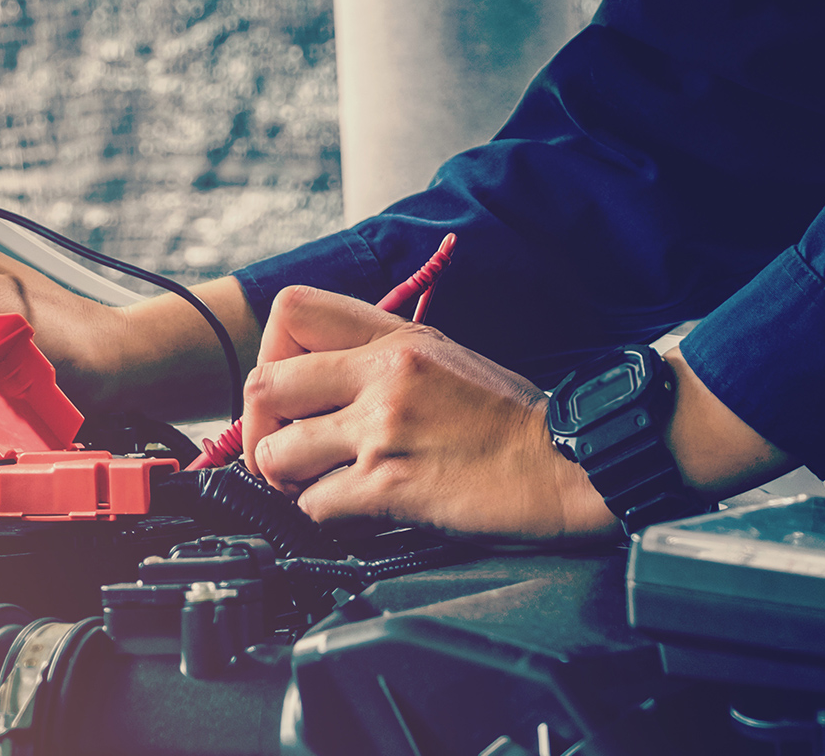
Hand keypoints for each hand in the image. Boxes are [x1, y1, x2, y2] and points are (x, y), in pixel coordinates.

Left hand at [241, 286, 616, 542]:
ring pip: (277, 452)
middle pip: (262, 385)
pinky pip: (314, 504)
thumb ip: (376, 356)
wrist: (567, 464)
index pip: (291, 310)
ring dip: (283, 479)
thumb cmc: (507, 419)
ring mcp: (385, 428)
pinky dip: (320, 514)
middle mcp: (385, 374)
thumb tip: (311, 381)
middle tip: (281, 449)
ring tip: (312, 484)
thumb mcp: (442, 357)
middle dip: (257, 428)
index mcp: (396, 337)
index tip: (285, 390)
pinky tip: (349, 510)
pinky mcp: (391, 484)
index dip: (270, 352)